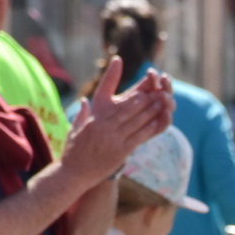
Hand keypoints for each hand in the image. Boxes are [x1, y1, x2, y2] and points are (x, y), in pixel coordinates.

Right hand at [62, 58, 173, 185]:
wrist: (73, 174)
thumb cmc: (73, 152)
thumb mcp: (74, 129)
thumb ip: (82, 115)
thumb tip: (84, 101)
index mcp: (94, 116)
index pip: (103, 90)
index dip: (111, 74)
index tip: (118, 60)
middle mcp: (103, 123)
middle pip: (128, 104)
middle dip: (143, 95)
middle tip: (156, 86)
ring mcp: (113, 137)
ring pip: (137, 118)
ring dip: (151, 108)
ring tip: (162, 99)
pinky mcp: (121, 150)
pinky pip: (140, 135)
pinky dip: (151, 126)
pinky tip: (160, 120)